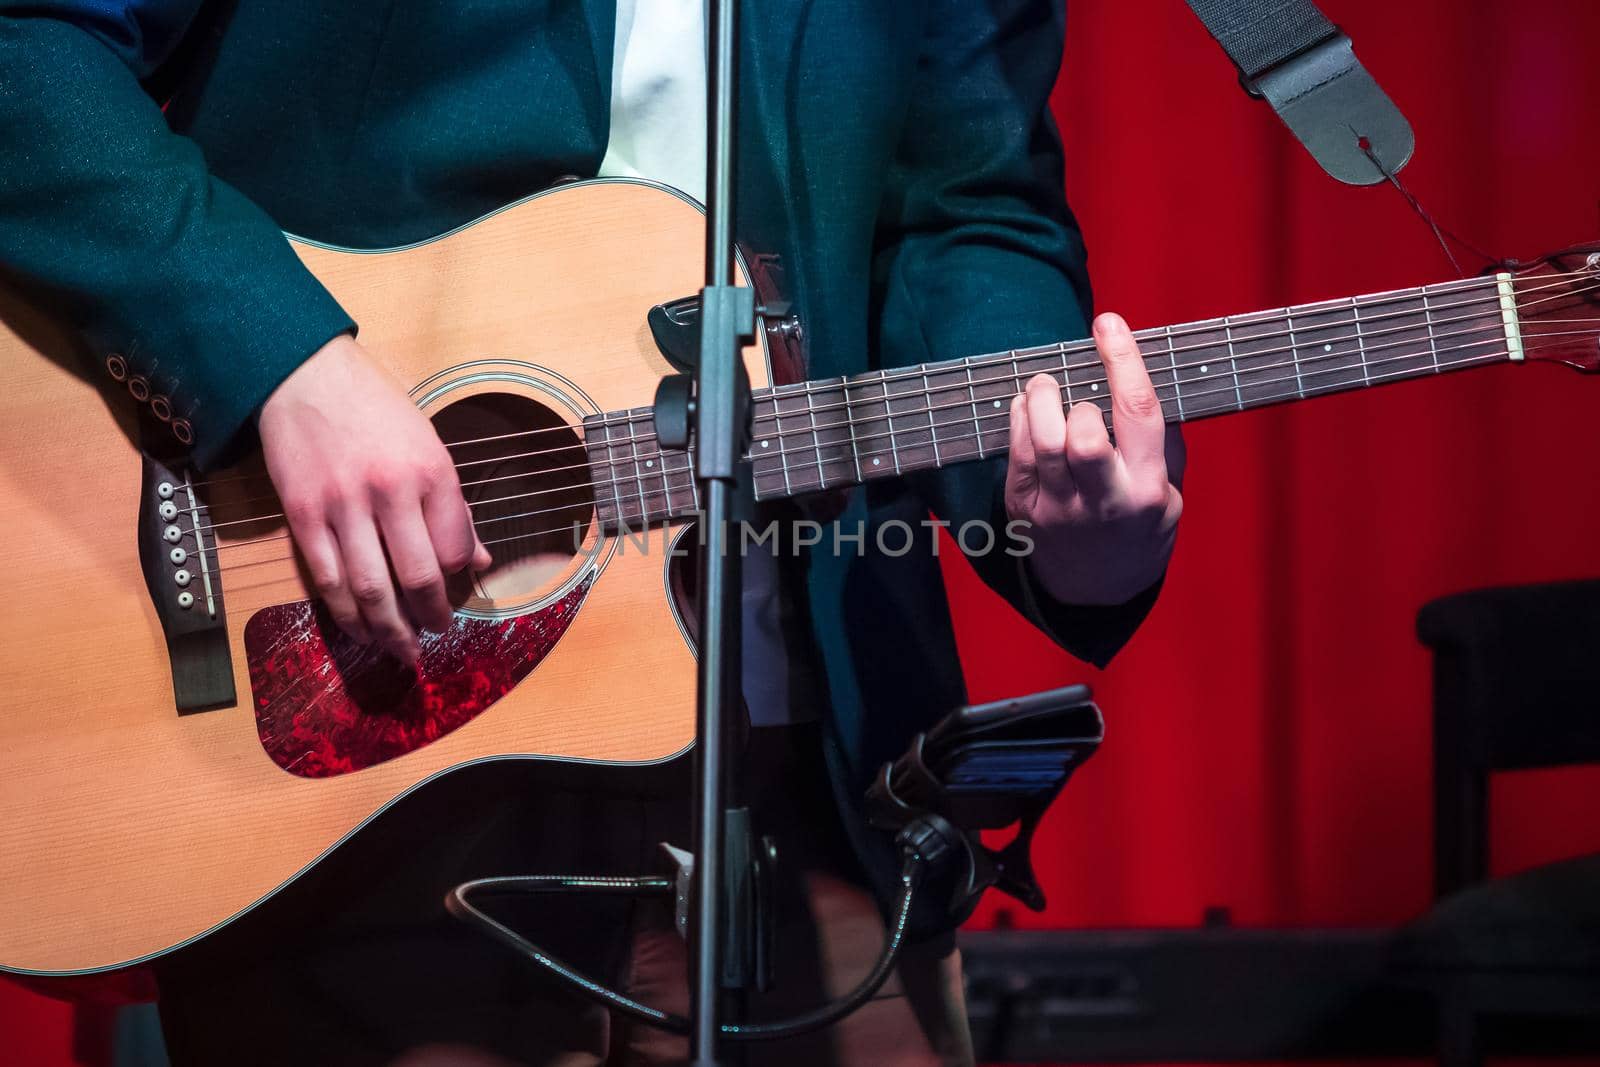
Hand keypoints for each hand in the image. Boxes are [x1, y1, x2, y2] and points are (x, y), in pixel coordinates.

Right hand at [259, 335, 489, 663]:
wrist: (304, 374)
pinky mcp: (303, 515)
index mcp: (431, 472)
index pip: (454, 549)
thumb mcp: (429, 445)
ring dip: (389, 631)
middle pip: (418, 578)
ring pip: (371, 590)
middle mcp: (390, 492)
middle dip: (430, 619)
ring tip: (402, 650)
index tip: (457, 596)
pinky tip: (361, 630)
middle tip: (434, 636)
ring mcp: (342, 506)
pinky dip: (346, 615)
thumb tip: (477, 560)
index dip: (457, 582)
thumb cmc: (375, 408)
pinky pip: (327, 581)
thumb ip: (452, 506)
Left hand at [1004, 312, 1184, 605]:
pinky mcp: (1023, 508)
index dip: (1123, 361)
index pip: (1138, 414)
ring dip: (1040, 399)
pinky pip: (1015, 452)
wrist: (1099, 590)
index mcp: (1145, 489)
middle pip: (1083, 437)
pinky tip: (1028, 408)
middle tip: (1073, 385)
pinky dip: (1019, 418)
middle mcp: (1102, 501)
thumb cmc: (1138, 528)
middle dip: (1076, 398)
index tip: (1110, 324)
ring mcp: (1058, 508)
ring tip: (1045, 386)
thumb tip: (1144, 379)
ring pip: (1040, 442)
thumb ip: (1162, 443)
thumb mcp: (1169, 492)